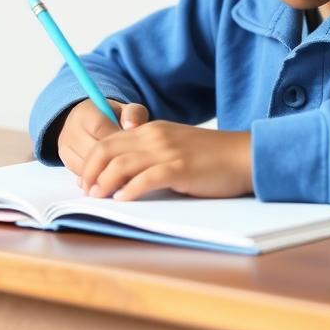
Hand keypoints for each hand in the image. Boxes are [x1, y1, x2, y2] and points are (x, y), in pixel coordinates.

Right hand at [57, 98, 149, 177]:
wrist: (90, 124)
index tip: (131, 148)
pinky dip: (97, 178)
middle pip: (92, 150)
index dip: (117, 141)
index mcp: (86, 112)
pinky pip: (83, 175)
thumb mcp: (127, 111)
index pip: (99, 128)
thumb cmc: (114, 118)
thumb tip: (132, 126)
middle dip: (113, 159)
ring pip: (87, 166)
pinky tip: (110, 176)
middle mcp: (71, 128)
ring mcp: (65, 146)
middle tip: (130, 165)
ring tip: (123, 172)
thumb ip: (133, 113)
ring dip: (105, 171)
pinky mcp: (66, 161)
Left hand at [79, 121, 252, 201]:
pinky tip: (123, 200)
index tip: (86, 181)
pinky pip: (146, 179)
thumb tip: (122, 174)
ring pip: (122, 164)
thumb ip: (151, 153)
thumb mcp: (175, 146)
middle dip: (91, 172)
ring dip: (105, 182)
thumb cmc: (211, 156)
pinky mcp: (180, 168)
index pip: (109, 140)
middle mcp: (156, 136)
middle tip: (87, 192)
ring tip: (99, 197)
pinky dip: (130, 190)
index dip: (91, 161)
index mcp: (153, 130)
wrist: (243, 155)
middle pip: (108, 150)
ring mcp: (168, 151)